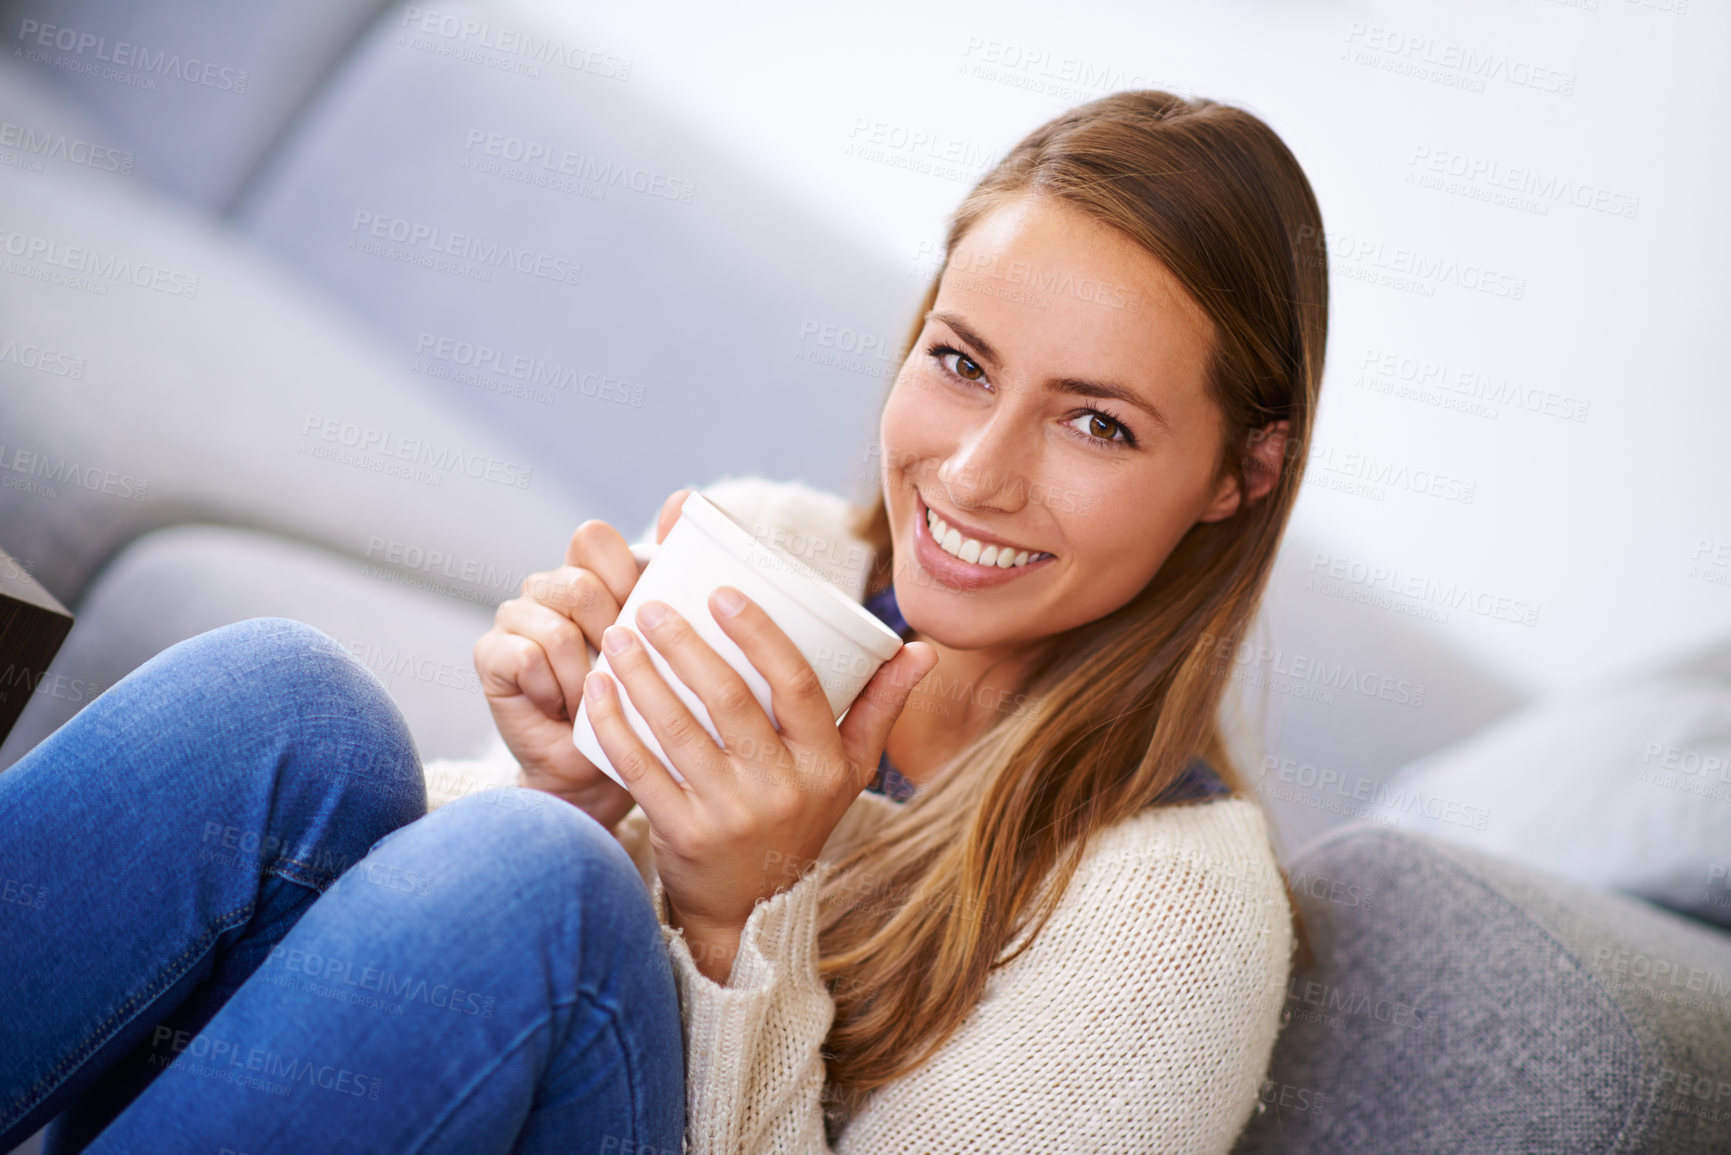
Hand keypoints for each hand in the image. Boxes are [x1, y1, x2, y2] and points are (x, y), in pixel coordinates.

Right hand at [473, 487, 691, 828]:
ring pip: (557, 626)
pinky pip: (527, 656)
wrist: (604, 770)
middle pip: (578, 584)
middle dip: (609, 636)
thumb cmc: (646, 700)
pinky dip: (553, 690)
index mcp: (589, 571)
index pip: (593, 537)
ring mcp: (514, 618)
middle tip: (619, 671)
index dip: (618, 573)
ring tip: (593, 695)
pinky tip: (560, 707)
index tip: (640, 615)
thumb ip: (674, 565)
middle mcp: (547, 587)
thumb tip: (686, 496)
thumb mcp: (669, 633)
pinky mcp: (490, 655)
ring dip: (585, 673)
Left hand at [582, 585, 937, 981]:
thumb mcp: (850, 771)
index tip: (721, 593)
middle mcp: (781, 790)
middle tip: (650, 606)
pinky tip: (597, 691)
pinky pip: (642, 772)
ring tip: (618, 637)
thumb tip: (923, 650)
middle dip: (684, 646)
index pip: (797, 686)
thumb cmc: (800, 818)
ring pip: (678, 732)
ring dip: (641, 678)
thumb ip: (880, 708)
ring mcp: (730, 816)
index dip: (759, 635)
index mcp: (824, 764)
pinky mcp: (683, 837)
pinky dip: (615, 728)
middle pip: (729, 702)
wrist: (752, 909)